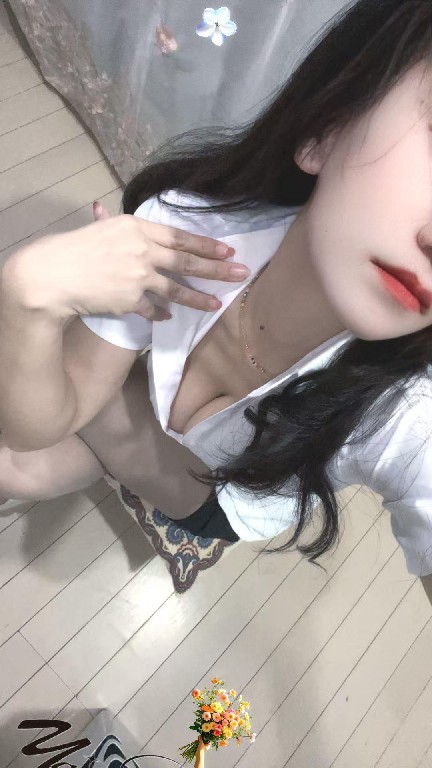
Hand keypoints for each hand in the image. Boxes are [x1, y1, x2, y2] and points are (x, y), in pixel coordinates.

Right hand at [3, 200, 249, 320]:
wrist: (52, 275)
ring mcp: (139, 276)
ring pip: (176, 288)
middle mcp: (143, 250)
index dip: (205, 243)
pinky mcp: (131, 300)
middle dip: (217, 268)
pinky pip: (152, 308)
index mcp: (136, 227)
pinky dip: (160, 313)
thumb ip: (110, 223)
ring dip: (199, 298)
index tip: (227, 249)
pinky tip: (169, 317)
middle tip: (241, 272)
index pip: (180, 235)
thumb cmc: (72, 249)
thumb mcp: (97, 229)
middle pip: (187, 260)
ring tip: (217, 304)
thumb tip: (103, 209)